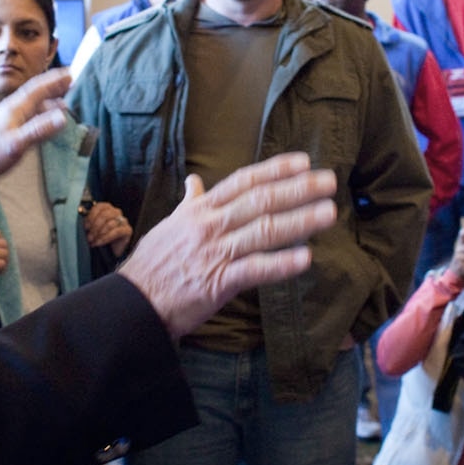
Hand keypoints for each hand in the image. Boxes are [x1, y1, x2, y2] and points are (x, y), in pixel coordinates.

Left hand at [0, 68, 70, 183]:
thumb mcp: (17, 143)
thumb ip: (39, 130)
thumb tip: (62, 117)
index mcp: (15, 108)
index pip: (38, 88)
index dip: (54, 80)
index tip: (69, 73)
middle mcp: (13, 108)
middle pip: (36, 91)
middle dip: (54, 85)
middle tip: (70, 79)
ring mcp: (11, 117)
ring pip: (34, 103)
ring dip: (50, 98)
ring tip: (65, 98)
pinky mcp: (10, 126)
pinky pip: (31, 114)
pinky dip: (43, 111)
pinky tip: (48, 117)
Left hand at [82, 200, 133, 256]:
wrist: (111, 251)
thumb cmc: (100, 237)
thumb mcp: (92, 228)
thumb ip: (89, 222)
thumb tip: (81, 221)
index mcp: (107, 208)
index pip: (99, 206)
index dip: (91, 216)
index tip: (86, 227)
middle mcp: (116, 212)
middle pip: (105, 214)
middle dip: (95, 227)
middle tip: (89, 236)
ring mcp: (123, 220)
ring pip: (110, 223)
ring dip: (99, 234)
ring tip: (93, 241)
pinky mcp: (128, 230)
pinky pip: (117, 232)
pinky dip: (106, 238)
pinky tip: (99, 243)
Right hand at [116, 153, 336, 340]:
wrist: (133, 302)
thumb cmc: (154, 264)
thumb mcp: (170, 225)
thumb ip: (189, 203)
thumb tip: (194, 180)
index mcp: (201, 210)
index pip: (243, 182)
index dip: (274, 170)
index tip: (303, 161)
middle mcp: (210, 225)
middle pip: (260, 201)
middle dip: (298, 190)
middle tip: (330, 181)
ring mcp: (215, 253)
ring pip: (264, 231)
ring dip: (300, 221)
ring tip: (328, 213)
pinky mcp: (218, 282)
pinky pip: (255, 269)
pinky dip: (281, 264)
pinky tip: (305, 258)